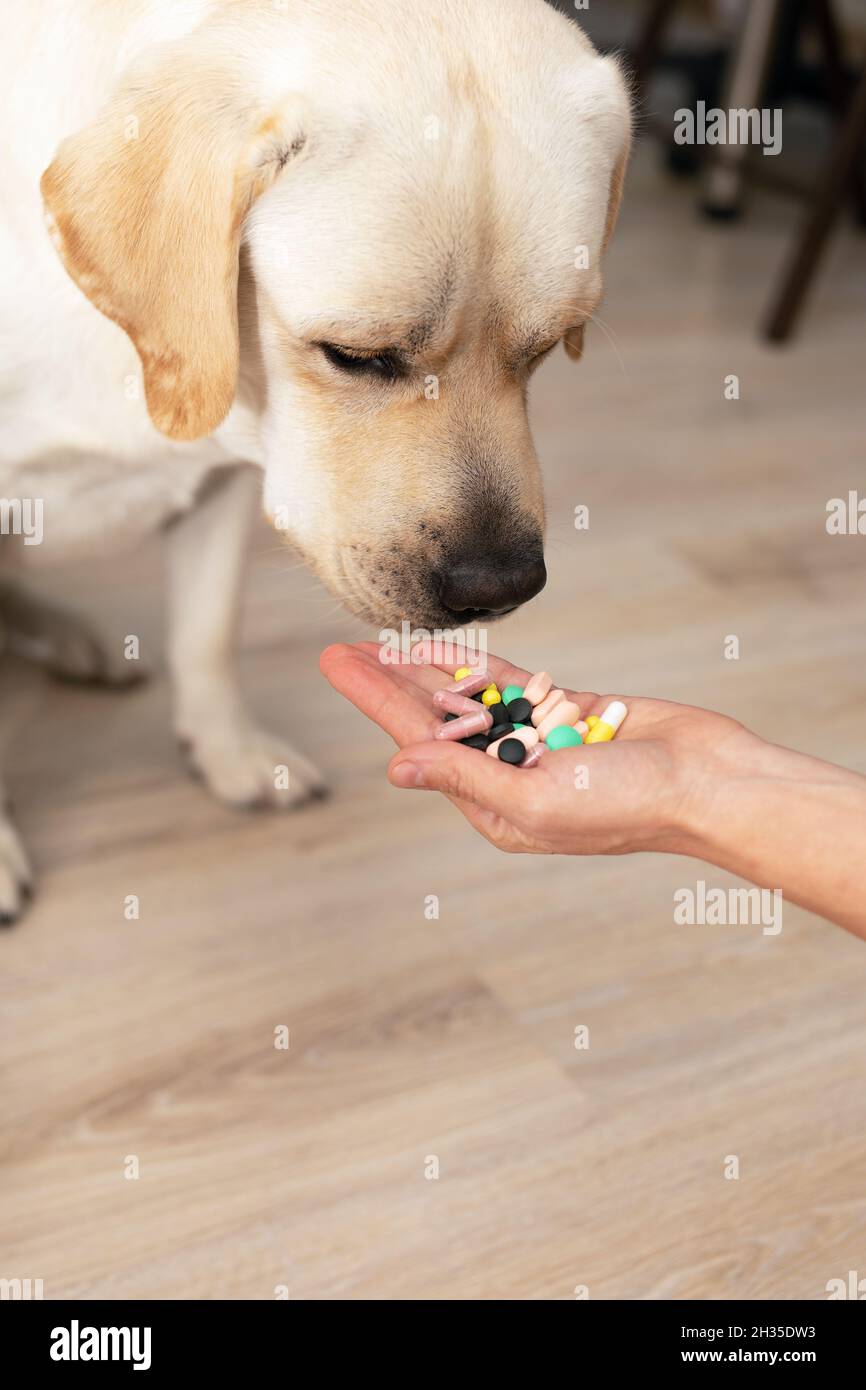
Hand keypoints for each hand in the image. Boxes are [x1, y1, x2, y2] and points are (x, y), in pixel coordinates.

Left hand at [319, 643, 754, 856]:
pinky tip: (436, 647)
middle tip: (337, 650)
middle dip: (383, 684)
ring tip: (377, 643)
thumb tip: (398, 768)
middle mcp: (506, 773)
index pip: (417, 744)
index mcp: (493, 805)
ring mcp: (536, 739)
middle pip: (431, 719)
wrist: (707, 781)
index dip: (374, 700)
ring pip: (465, 697)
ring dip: (422, 670)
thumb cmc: (629, 804)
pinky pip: (508, 682)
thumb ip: (468, 777)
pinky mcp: (565, 710)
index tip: (335, 664)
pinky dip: (473, 664)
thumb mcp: (538, 799)